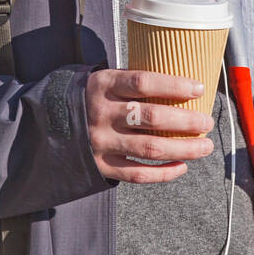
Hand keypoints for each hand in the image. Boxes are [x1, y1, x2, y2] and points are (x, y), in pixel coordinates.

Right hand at [86, 68, 214, 183]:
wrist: (46, 124)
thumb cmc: (90, 97)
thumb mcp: (104, 80)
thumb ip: (134, 83)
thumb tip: (183, 86)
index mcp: (103, 85)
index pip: (143, 82)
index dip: (174, 85)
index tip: (199, 89)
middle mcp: (102, 113)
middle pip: (152, 118)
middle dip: (186, 121)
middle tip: (207, 122)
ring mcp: (101, 142)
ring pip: (150, 149)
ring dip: (184, 149)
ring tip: (205, 146)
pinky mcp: (102, 165)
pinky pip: (138, 174)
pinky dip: (164, 173)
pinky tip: (182, 166)